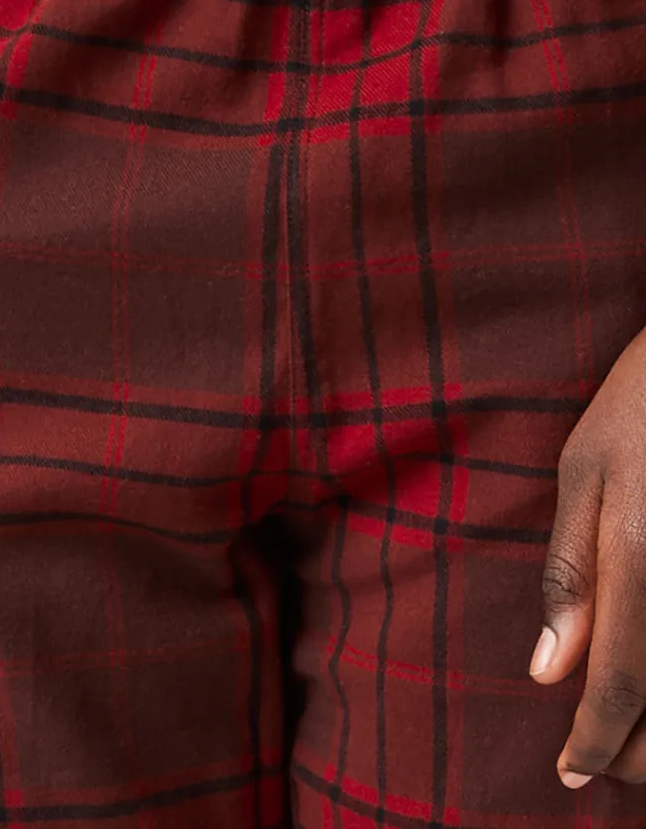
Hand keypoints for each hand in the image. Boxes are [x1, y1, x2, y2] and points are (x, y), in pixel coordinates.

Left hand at [530, 325, 645, 787]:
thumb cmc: (643, 405)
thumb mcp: (586, 472)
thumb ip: (571, 572)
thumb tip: (546, 671)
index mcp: (641, 559)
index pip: (619, 684)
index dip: (598, 743)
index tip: (573, 776)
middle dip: (641, 752)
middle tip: (603, 760)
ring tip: (636, 740)